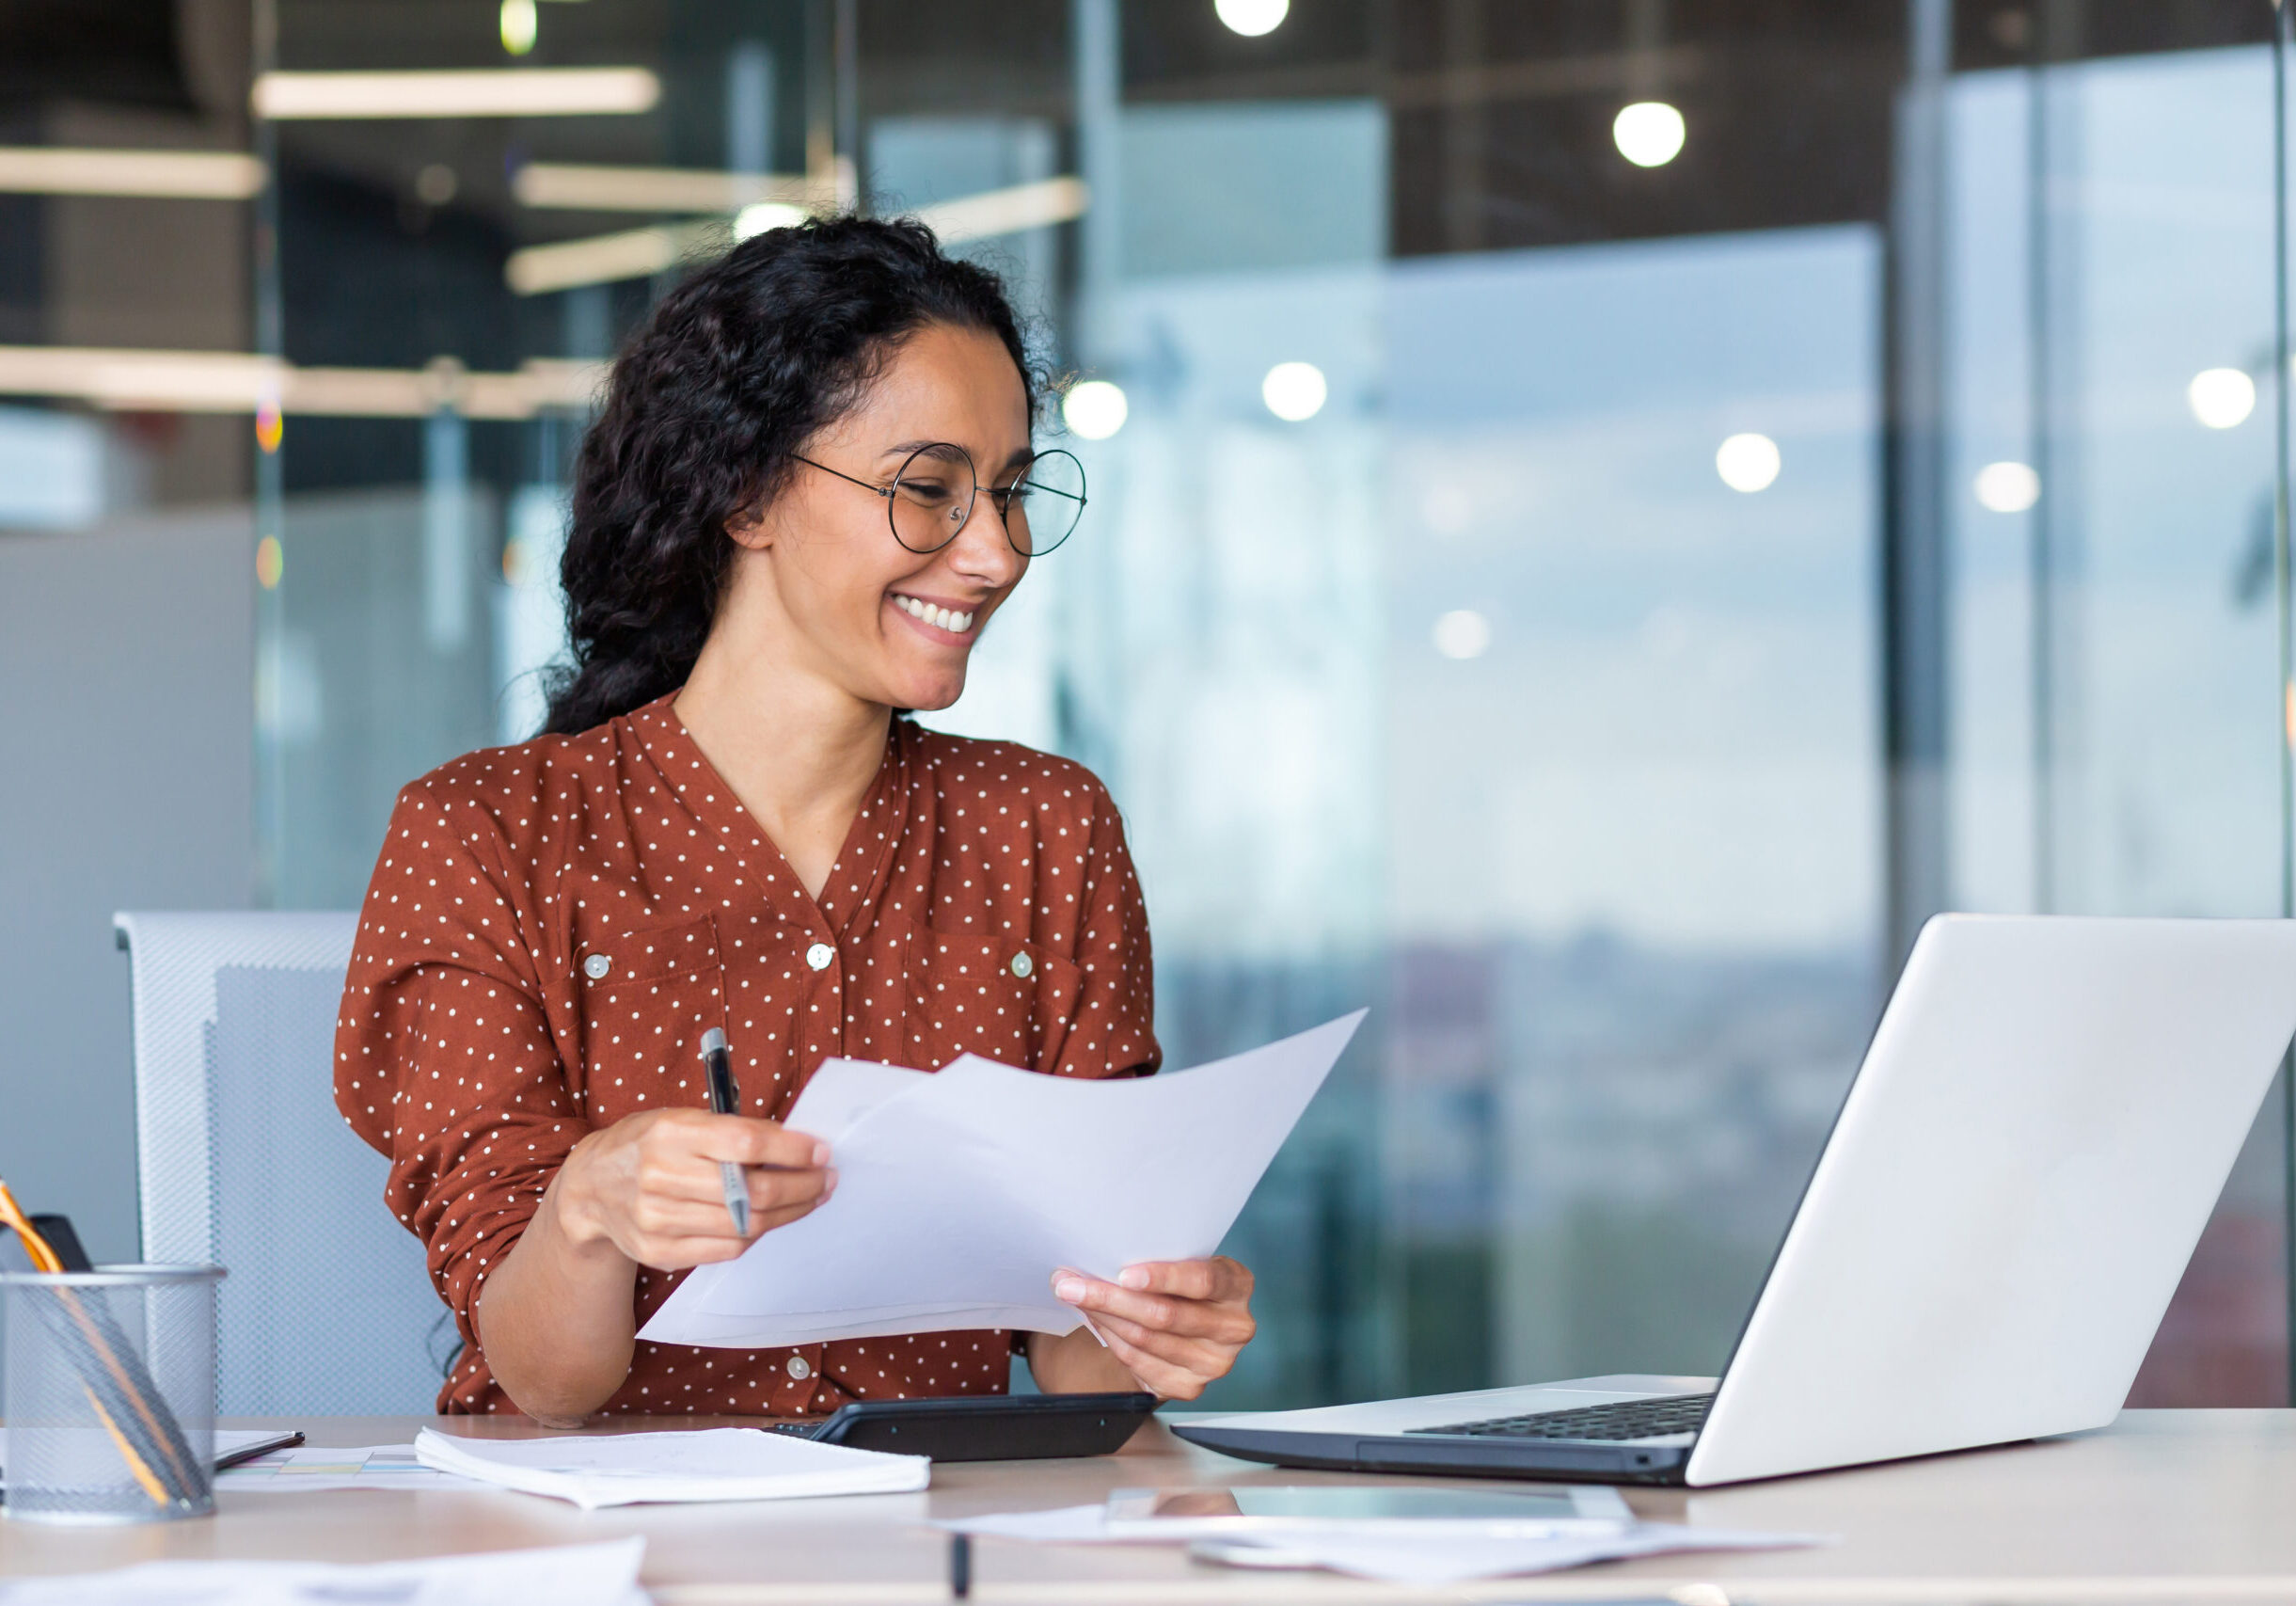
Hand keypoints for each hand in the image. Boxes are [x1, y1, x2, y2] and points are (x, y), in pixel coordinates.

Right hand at [552, 1108, 833, 1271]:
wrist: (592, 1187)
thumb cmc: (650, 1144)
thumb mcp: (683, 1119)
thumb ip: (732, 1131)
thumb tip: (798, 1146)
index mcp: (670, 1132)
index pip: (746, 1144)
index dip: (793, 1150)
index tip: (822, 1152)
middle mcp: (661, 1176)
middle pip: (753, 1192)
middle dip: (803, 1187)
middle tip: (826, 1180)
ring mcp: (658, 1219)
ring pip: (747, 1226)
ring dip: (790, 1213)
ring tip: (809, 1199)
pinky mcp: (659, 1251)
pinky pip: (727, 1249)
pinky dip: (756, 1234)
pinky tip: (769, 1219)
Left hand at [1051, 1257, 1255, 1400]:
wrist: (1192, 1326)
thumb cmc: (1184, 1285)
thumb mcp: (1186, 1263)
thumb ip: (1160, 1259)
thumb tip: (1095, 1254)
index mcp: (1237, 1286)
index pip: (1202, 1280)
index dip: (1164, 1277)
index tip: (1124, 1274)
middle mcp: (1234, 1327)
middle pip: (1164, 1315)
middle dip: (1111, 1298)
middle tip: (1071, 1285)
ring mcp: (1214, 1363)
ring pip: (1144, 1340)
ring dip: (1102, 1317)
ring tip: (1074, 1297)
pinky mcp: (1189, 1387)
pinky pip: (1137, 1361)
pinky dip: (1110, 1339)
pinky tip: (1096, 1321)